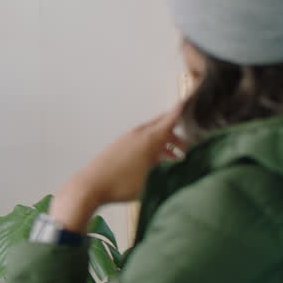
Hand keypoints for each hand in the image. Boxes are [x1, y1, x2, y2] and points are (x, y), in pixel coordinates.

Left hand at [50, 104, 187, 231]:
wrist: (89, 186)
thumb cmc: (121, 184)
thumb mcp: (153, 179)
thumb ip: (170, 170)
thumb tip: (181, 167)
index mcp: (150, 138)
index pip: (172, 117)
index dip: (183, 108)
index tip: (193, 96)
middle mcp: (139, 134)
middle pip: (163, 125)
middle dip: (178, 134)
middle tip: (190, 147)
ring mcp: (128, 139)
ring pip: (153, 135)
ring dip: (166, 143)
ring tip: (177, 160)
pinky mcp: (120, 146)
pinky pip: (142, 141)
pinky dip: (154, 148)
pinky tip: (158, 163)